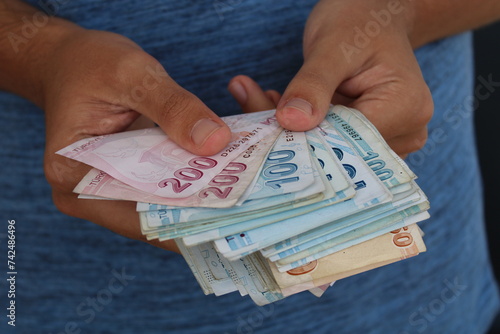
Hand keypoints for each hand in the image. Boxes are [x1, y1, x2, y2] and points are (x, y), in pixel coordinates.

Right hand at [40, 28, 276, 251]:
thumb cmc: (88, 63)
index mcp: (74, 178)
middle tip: (258, 201)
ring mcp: (114, 189)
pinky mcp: (133, 178)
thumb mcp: (131, 75)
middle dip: (208, 205)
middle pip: (159, 215)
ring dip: (209, 191)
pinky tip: (234, 164)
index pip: (140, 216)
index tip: (238, 215)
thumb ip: (173, 108)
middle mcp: (93, 195)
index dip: (190, 219)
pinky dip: (199, 175)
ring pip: (170, 203)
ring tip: (255, 185)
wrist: (70, 60)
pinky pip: (170, 185)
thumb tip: (215, 142)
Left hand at [274, 0, 432, 155]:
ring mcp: (391, 138)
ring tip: (267, 100)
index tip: (265, 120)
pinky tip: (284, 105)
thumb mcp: (331, 46)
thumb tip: (291, 122)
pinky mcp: (371, 138)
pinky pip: (333, 143)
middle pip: (340, 149)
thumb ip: (312, 84)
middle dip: (295, 133)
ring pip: (332, 150)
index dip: (306, 135)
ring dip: (295, 130)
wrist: (371, 16)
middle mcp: (406, 131)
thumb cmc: (358, 21)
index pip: (349, 140)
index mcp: (405, 107)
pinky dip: (305, 128)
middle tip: (258, 103)